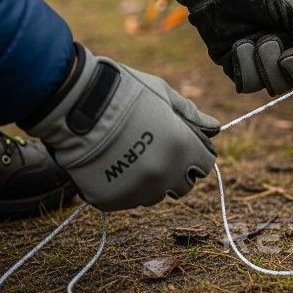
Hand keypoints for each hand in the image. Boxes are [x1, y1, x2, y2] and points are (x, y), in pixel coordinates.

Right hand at [20, 44, 218, 211]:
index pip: (204, 165)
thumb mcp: (165, 95)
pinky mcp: (111, 200)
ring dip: (149, 182)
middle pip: (181, 186)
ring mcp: (137, 190)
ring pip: (154, 196)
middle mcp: (165, 175)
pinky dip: (122, 187)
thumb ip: (192, 116)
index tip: (183, 147)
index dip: (195, 156)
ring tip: (130, 157)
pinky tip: (111, 165)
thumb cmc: (126, 92)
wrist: (77, 104)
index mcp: (184, 149)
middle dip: (175, 172)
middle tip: (155, 152)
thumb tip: (214, 128)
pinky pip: (125, 200)